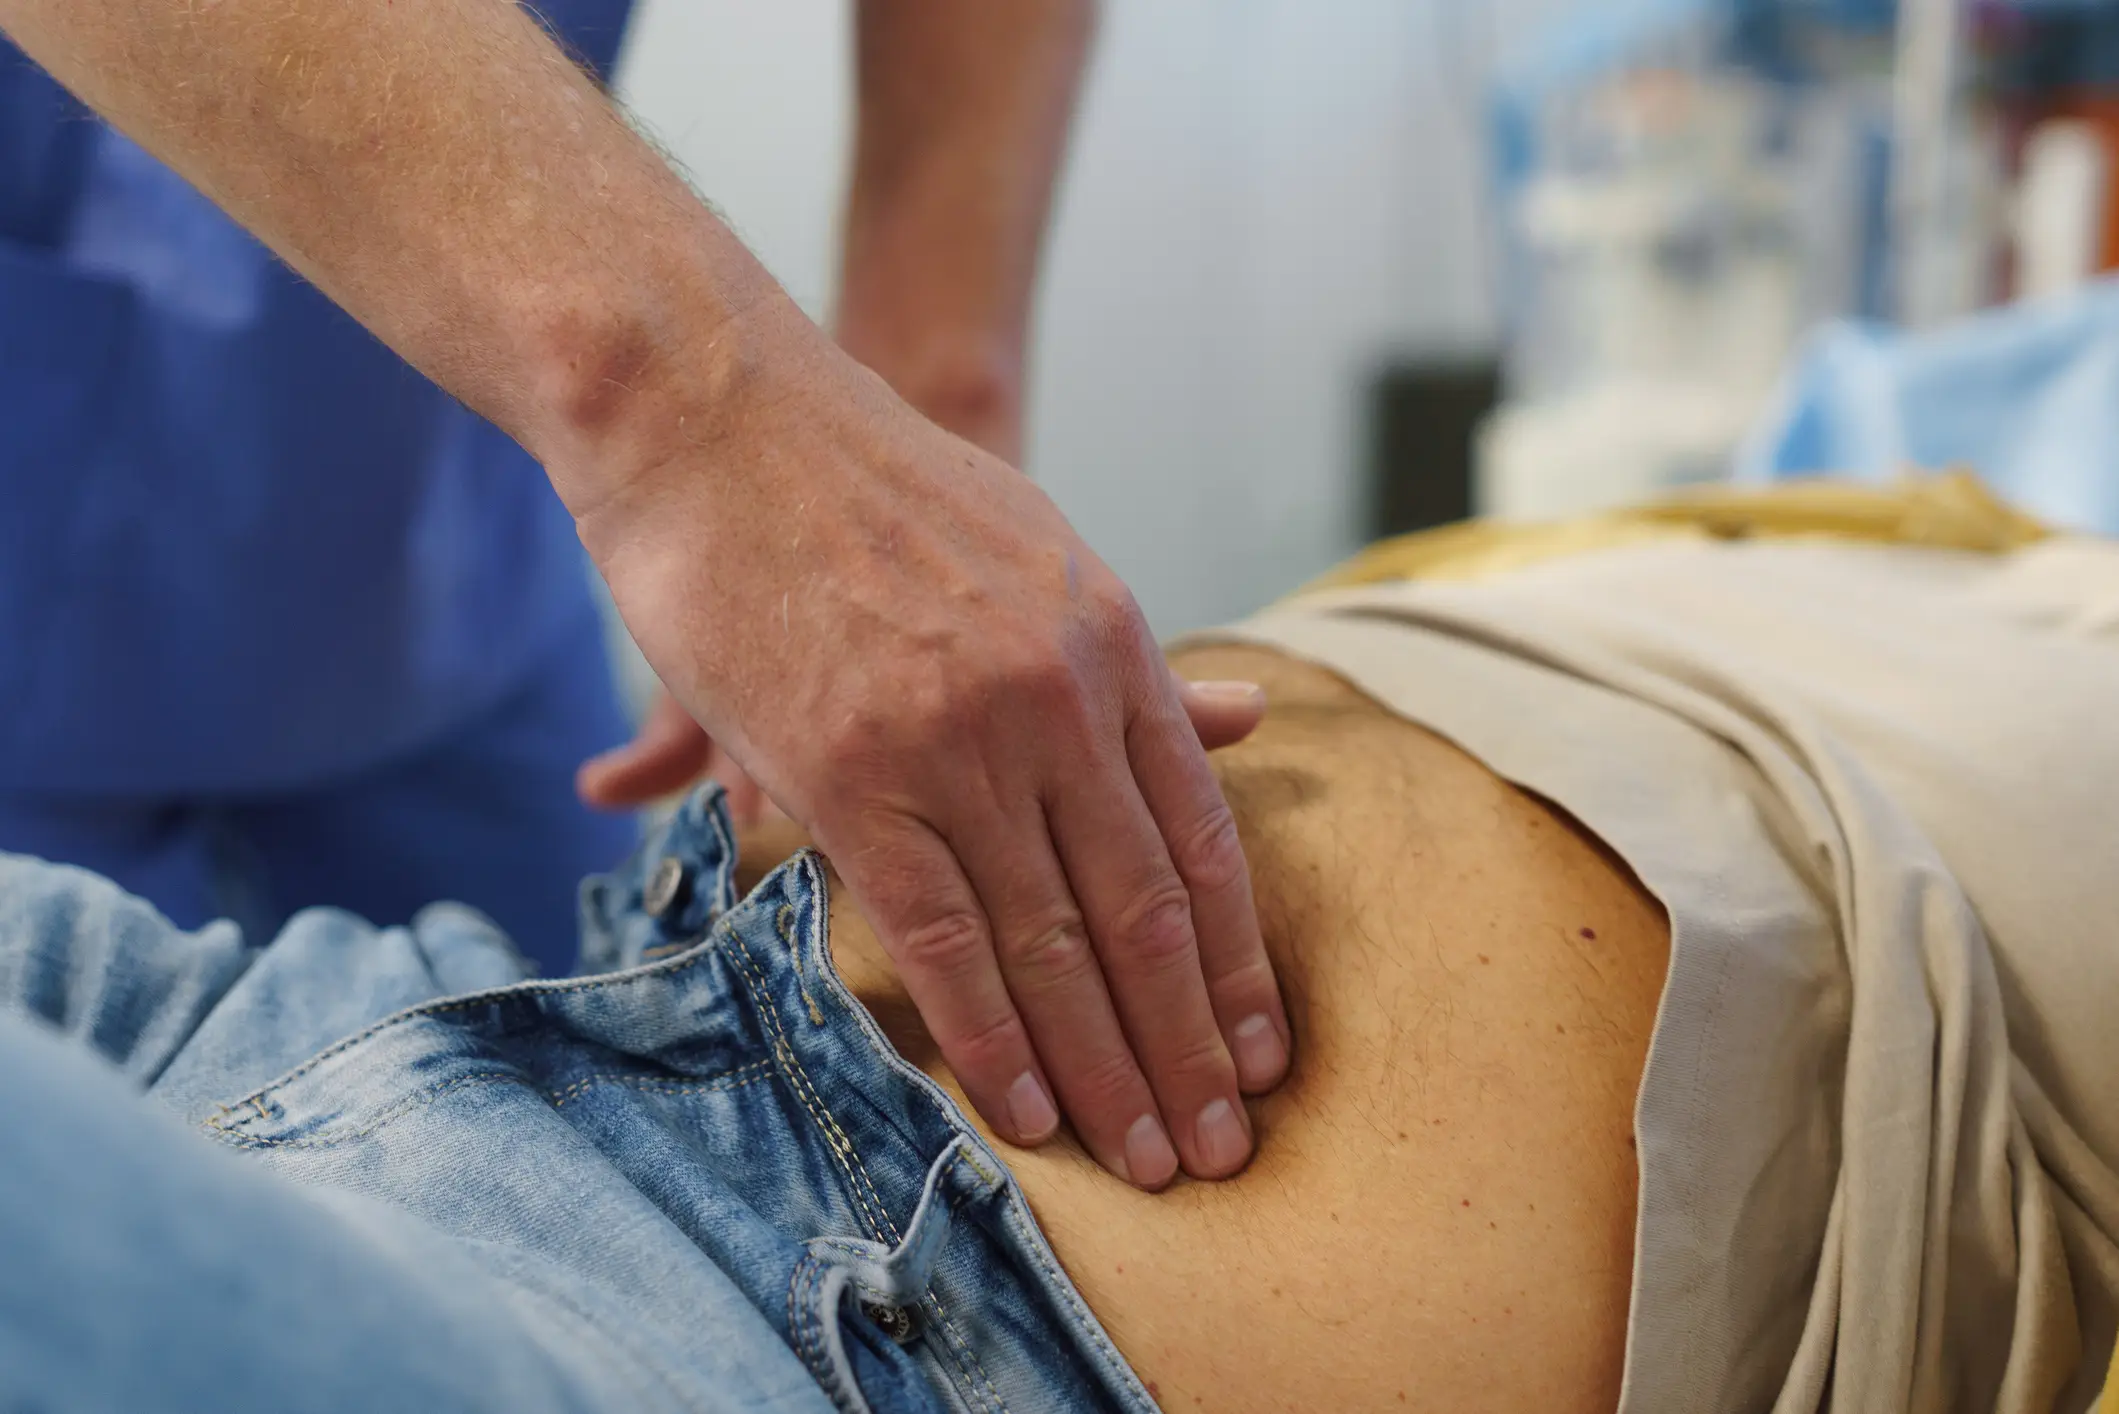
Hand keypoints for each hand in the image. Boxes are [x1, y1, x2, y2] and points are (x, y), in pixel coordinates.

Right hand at [571, 297, 1292, 1188]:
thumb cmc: (870, 489)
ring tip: (1148, 1158)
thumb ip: (1135, 663)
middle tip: (1221, 1149)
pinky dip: (990, 1038)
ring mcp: (959, 738)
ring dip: (1107, 1067)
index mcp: (1112, 641)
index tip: (1259, 1055)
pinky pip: (943, 935)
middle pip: (1147, 908)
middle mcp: (1058, 695)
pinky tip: (1027, 1110)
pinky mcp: (851, 775)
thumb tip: (1246, 715)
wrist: (717, 416)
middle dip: (1189, 1044)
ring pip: (1057, 940)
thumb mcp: (1036, 553)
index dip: (1236, 962)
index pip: (1202, 838)